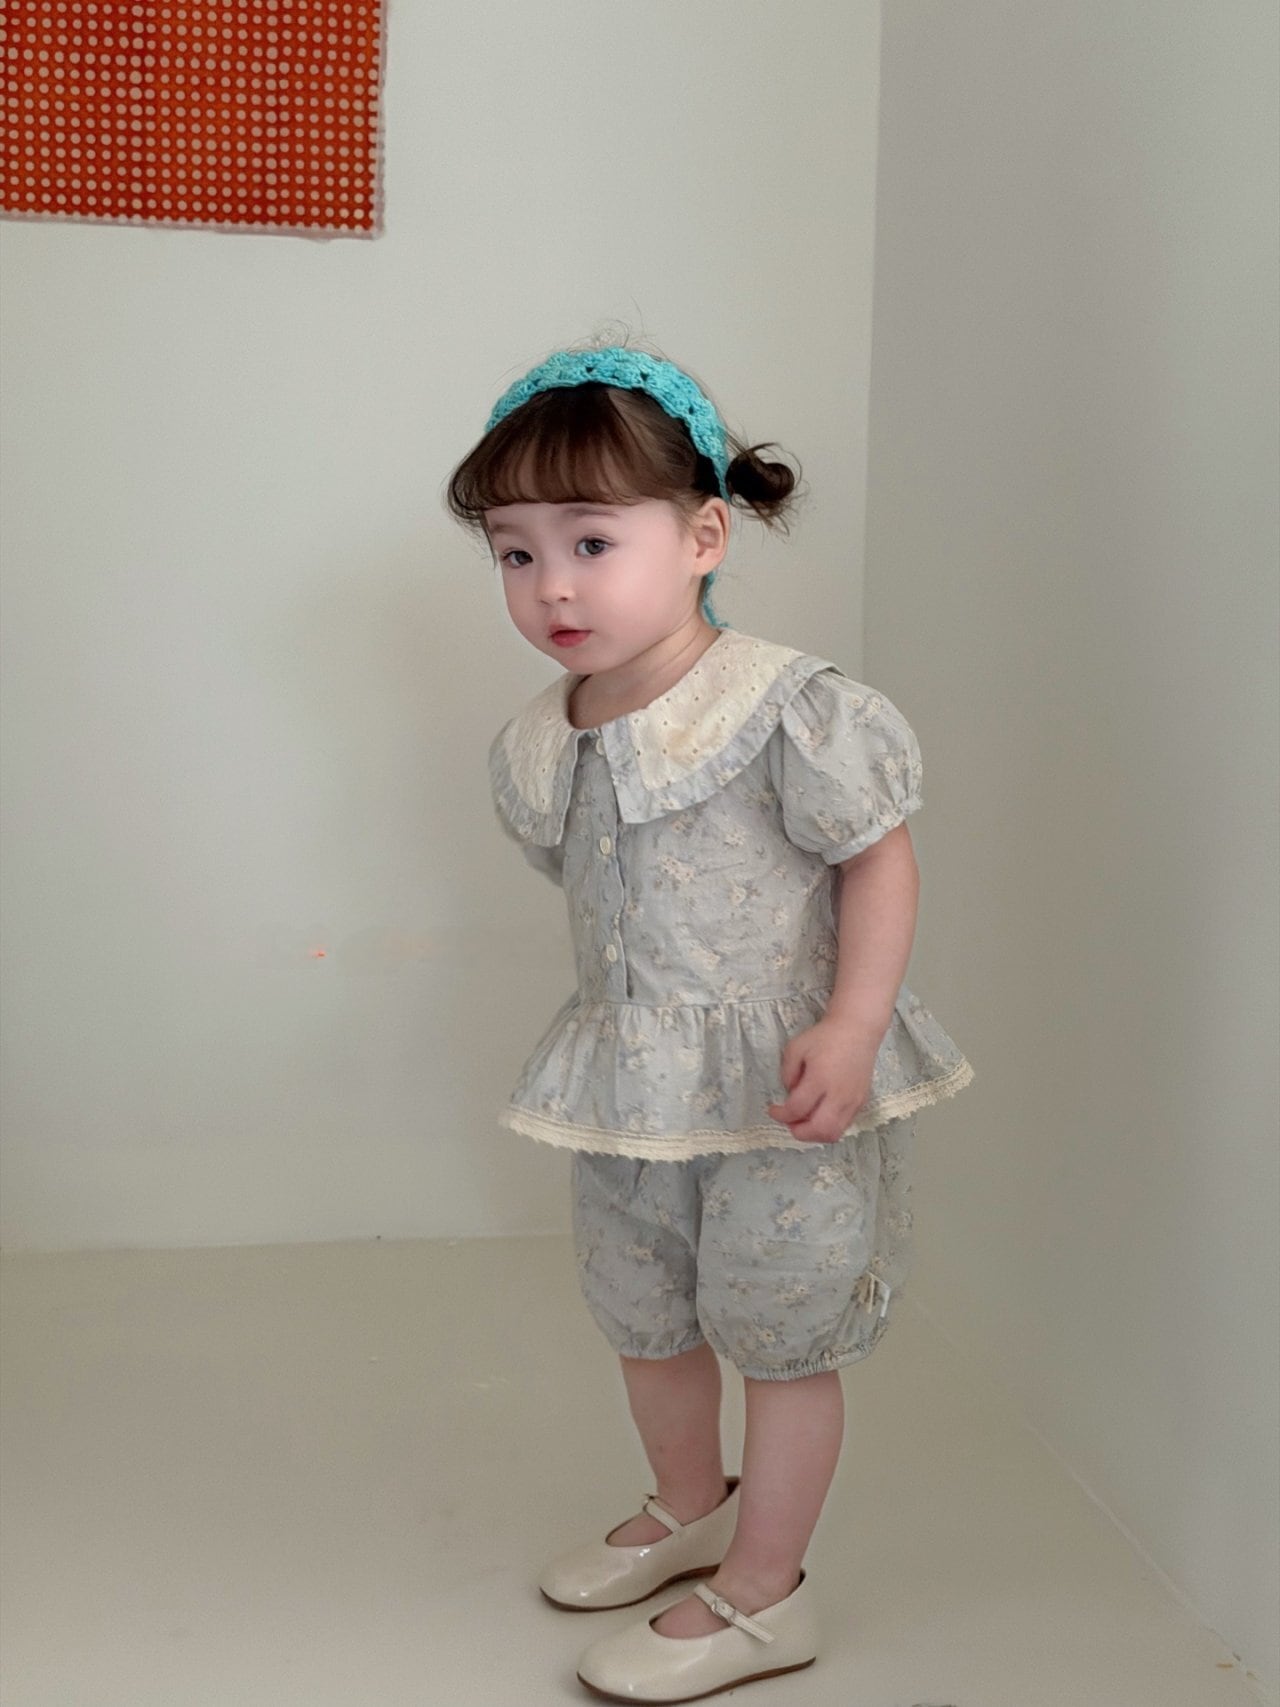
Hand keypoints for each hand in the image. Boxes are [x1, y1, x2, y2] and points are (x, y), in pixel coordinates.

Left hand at [766, 1017, 879, 1143]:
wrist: (857, 1030)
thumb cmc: (824, 1037)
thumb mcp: (795, 1048)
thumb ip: (787, 1073)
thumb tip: (789, 1095)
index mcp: (819, 1079)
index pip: (797, 1109)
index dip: (781, 1115)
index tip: (773, 1110)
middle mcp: (838, 1094)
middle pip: (819, 1130)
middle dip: (799, 1132)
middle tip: (789, 1121)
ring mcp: (853, 1100)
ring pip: (834, 1133)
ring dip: (815, 1133)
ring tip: (804, 1121)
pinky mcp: (862, 1101)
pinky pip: (844, 1124)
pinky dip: (829, 1126)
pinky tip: (820, 1114)